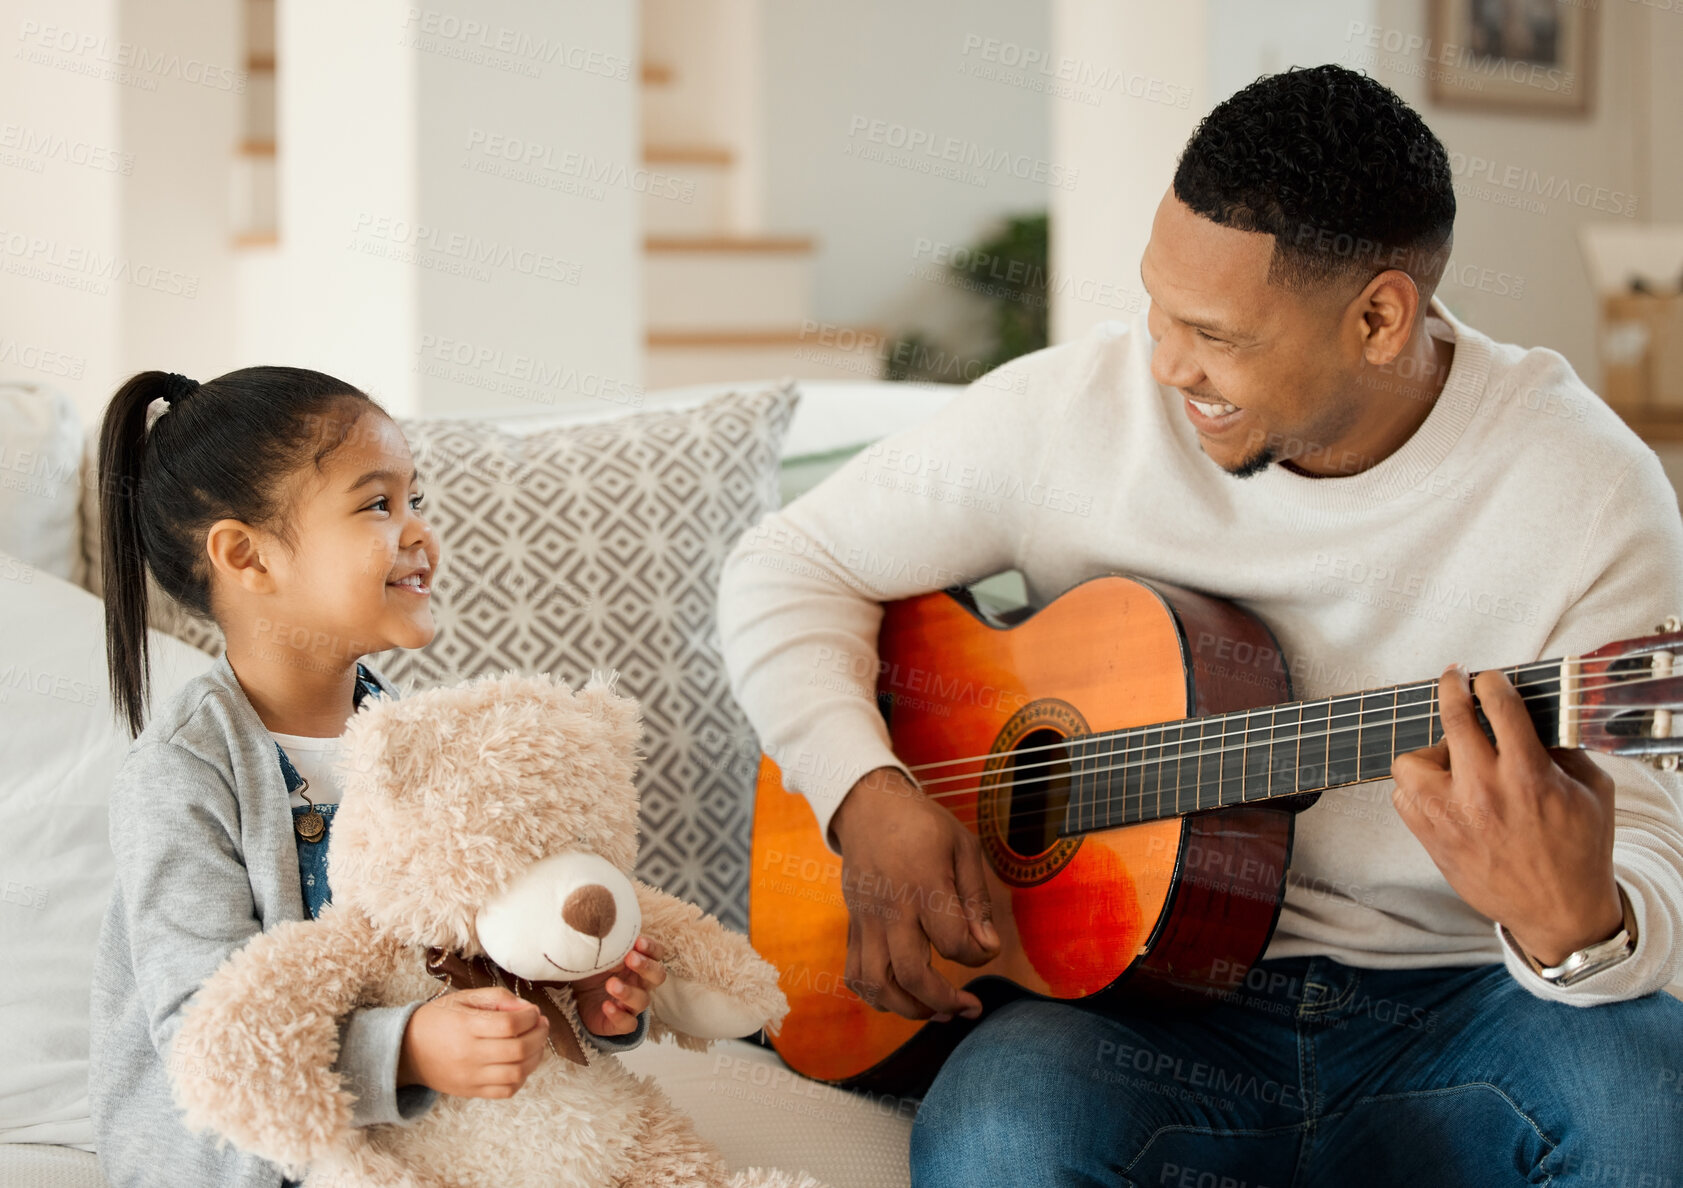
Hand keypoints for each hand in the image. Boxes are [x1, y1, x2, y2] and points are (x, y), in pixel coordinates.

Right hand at [396, 986, 548, 1097]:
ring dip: (535, 1057)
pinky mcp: (471, 1092)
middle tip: (541, 1025)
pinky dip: (522, 1077)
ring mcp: (470, 1077)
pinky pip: (507, 1090)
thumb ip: (497, 998)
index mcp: (466, 1027)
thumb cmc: (438, 1019)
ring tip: (535, 1043)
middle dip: (539, 1035)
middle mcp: (469, 1054)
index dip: (530, 1017)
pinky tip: (521, 1062)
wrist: (406, 1050)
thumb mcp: (464, 998)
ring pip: (517, 1073)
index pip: (510, 1025)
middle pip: (518, 1050)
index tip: (533, 1012)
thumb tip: (527, 1008)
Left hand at [571, 936, 666, 1036]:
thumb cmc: (592, 968)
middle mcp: (640, 983)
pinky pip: (628, 1023)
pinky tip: (606, 1006)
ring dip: (629, 992)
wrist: (574, 995)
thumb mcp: (598, 953)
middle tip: (630, 958)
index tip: (638, 941)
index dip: (652, 948)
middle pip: (658, 976)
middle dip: (646, 967)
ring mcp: (632, 1005)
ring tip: (611, 984)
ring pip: (642, 1001)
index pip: (657, 954)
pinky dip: (619, 1016)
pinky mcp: (620, 1023)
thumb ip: (608, 947)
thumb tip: (611, 939)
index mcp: (639, 963)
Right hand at [829, 765, 1000, 1021]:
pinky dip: (876, 996)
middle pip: (911, 976)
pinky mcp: (853, 926)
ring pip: (876, 985)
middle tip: (967, 1007)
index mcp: (924, 885)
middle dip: (944, 1002)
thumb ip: (977, 898)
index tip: (987, 948)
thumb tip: (987, 945)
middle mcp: (891, 908)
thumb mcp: (963, 846)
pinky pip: (854, 974)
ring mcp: (867, 920)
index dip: (978, 956)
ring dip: (908, 1009)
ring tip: (935, 1011)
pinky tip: (902, 996)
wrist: (868, 807)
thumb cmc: (922, 825)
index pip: (953, 943)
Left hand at [1390, 664, 1624, 967]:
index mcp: (1528, 775)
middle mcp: (1484, 791)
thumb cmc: (1579, 852)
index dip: (1490, 682)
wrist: (1560, 912)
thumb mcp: (1592, 792)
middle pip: (1452, 718)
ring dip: (1430, 754)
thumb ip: (1561, 750)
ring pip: (1410, 761)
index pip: (1499, 706)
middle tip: (1454, 679)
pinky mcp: (1432, 839)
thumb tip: (1530, 719)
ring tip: (1452, 762)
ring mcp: (1452, 816)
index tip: (1486, 677)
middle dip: (1451, 687)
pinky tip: (1441, 792)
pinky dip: (1417, 789)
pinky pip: (1402, 797)